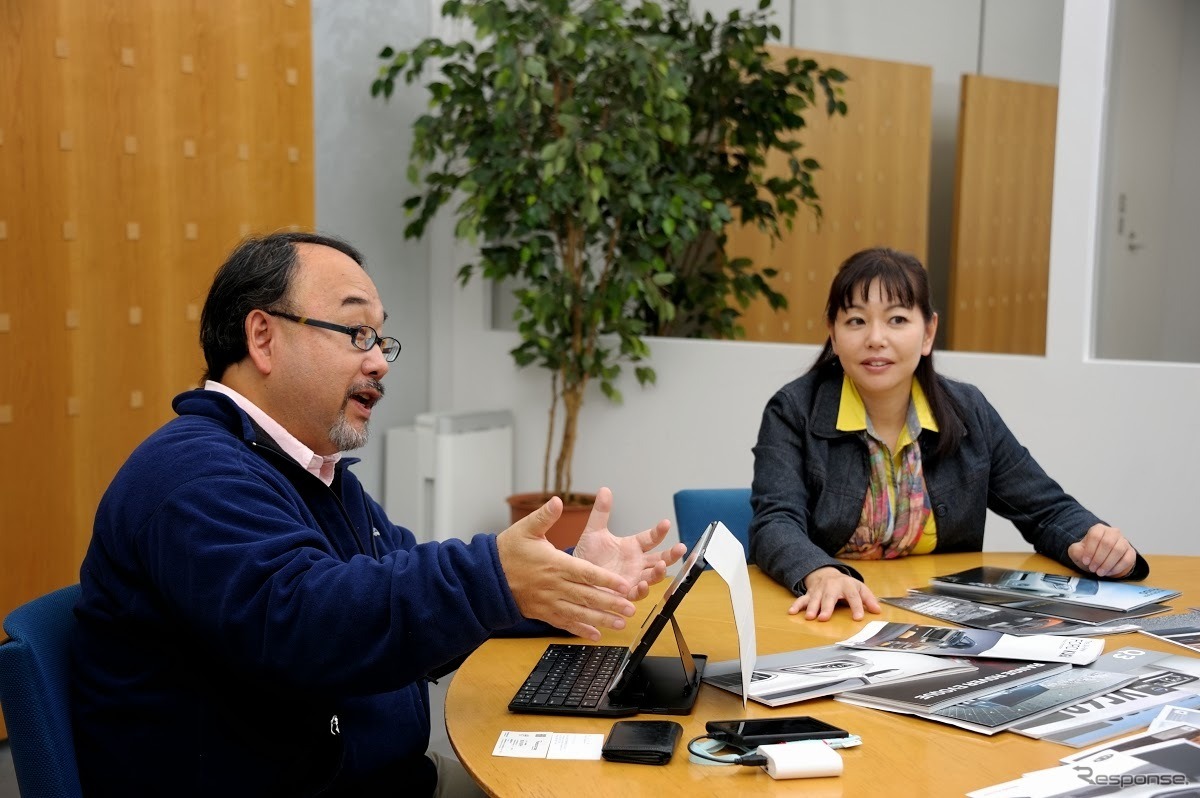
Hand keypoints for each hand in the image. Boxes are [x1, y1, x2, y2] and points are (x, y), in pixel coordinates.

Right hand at [496, 495, 635, 640]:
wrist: (487, 577)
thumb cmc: (508, 551)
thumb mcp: (526, 528)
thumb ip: (545, 516)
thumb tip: (557, 501)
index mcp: (555, 564)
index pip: (587, 573)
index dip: (607, 580)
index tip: (625, 585)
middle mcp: (554, 586)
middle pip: (588, 596)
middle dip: (611, 603)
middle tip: (631, 608)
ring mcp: (549, 601)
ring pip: (580, 613)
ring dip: (601, 620)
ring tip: (620, 624)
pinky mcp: (543, 612)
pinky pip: (565, 623)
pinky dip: (580, 630)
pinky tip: (595, 635)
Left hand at [572, 487, 685, 600]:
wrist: (575, 576)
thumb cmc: (588, 554)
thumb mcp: (594, 531)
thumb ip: (601, 512)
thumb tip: (604, 490)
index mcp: (633, 547)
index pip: (651, 538)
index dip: (659, 531)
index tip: (665, 523)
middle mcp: (637, 563)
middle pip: (660, 558)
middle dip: (672, 555)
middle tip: (681, 548)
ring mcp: (633, 578)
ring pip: (653, 576)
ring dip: (660, 572)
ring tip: (662, 566)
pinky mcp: (625, 593)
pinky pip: (638, 594)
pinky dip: (642, 590)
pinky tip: (643, 585)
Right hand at [789, 566, 880, 621]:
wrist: (827, 573)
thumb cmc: (846, 585)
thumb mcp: (860, 588)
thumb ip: (869, 599)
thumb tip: (877, 610)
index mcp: (847, 585)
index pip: (853, 596)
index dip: (856, 606)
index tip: (858, 618)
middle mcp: (832, 587)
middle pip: (829, 597)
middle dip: (826, 607)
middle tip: (824, 618)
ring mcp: (819, 590)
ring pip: (815, 598)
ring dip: (811, 608)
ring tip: (809, 618)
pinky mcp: (810, 593)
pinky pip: (802, 599)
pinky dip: (796, 605)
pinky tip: (792, 612)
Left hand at [1067, 524, 1135, 577]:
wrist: (1102, 560)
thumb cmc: (1089, 553)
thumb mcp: (1078, 551)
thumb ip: (1076, 550)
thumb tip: (1082, 553)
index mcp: (1099, 529)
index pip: (1095, 536)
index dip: (1090, 550)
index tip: (1085, 561)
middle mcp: (1113, 532)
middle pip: (1107, 543)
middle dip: (1099, 558)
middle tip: (1093, 569)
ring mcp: (1123, 541)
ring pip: (1118, 550)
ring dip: (1108, 564)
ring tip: (1100, 572)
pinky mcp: (1131, 552)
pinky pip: (1127, 559)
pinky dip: (1117, 568)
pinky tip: (1109, 572)